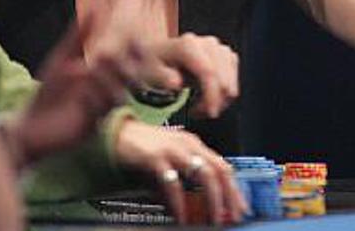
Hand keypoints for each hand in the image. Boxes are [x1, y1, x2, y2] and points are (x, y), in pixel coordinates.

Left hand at [7, 22, 179, 167]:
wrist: (30, 125)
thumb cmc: (47, 93)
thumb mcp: (61, 59)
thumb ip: (77, 36)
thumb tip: (94, 7)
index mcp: (104, 76)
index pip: (129, 62)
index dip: (135, 52)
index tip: (134, 40)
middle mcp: (107, 93)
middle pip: (129, 79)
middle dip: (120, 67)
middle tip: (103, 56)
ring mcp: (101, 110)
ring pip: (117, 94)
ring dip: (105, 82)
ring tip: (89, 73)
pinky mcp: (92, 126)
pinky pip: (100, 111)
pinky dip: (93, 100)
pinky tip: (81, 95)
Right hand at [114, 121, 247, 223]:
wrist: (115, 136)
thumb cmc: (143, 150)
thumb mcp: (170, 163)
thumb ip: (184, 182)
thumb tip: (198, 208)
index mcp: (194, 144)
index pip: (222, 166)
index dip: (233, 188)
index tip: (240, 208)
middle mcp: (188, 144)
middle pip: (218, 170)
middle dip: (229, 196)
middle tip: (232, 216)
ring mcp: (172, 149)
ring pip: (203, 174)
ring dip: (212, 199)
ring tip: (213, 219)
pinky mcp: (155, 158)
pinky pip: (173, 183)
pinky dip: (179, 202)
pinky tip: (181, 216)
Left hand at [149, 33, 238, 117]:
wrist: (159, 56)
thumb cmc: (154, 66)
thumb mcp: (150, 73)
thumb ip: (162, 77)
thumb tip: (176, 82)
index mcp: (188, 45)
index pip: (209, 72)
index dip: (212, 95)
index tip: (209, 113)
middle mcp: (207, 43)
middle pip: (223, 79)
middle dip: (214, 102)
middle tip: (196, 113)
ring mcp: (219, 48)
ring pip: (230, 83)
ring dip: (218, 101)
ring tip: (199, 107)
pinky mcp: (227, 56)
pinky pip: (232, 82)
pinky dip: (222, 96)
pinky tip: (206, 99)